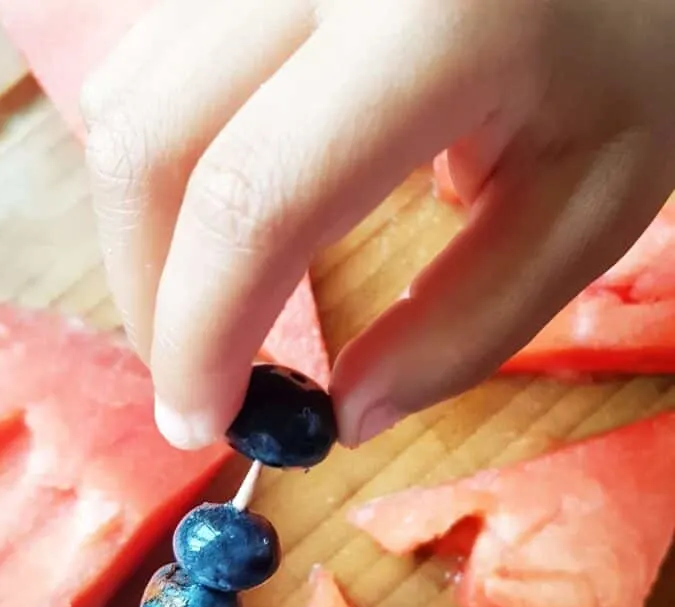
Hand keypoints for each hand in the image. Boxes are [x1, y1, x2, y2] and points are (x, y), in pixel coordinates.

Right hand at [82, 0, 674, 447]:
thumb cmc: (631, 56)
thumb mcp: (585, 208)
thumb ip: (466, 327)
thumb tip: (346, 416)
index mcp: (434, 25)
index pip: (255, 198)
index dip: (201, 332)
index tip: (205, 420)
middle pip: (152, 144)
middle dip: (150, 294)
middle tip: (197, 378)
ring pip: (129, 94)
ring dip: (146, 228)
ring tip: (211, 300)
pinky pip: (153, 56)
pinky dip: (164, 157)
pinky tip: (218, 206)